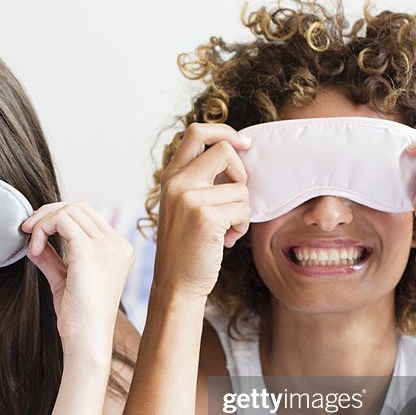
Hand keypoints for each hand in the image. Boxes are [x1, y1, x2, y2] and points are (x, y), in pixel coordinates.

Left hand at [21, 202, 133, 351]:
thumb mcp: (64, 280)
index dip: (58, 217)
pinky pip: (61, 221)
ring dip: (43, 222)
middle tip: (27, 230)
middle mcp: (117, 244)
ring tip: (31, 246)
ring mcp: (106, 246)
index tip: (35, 233)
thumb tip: (35, 242)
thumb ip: (53, 258)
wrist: (86, 341)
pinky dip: (42, 229)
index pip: (88, 215)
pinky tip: (34, 250)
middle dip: (48, 214)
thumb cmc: (78, 318)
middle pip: (79, 206)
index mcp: (118, 250)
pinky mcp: (89, 251)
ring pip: (69, 210)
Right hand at [154, 123, 251, 298]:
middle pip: (224, 150)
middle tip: (236, 195)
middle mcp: (177, 182)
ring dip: (241, 211)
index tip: (244, 144)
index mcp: (171, 176)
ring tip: (225, 230)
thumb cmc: (187, 246)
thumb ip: (200, 179)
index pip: (197, 132)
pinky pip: (242, 209)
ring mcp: (190, 198)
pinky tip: (226, 240)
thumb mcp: (184, 205)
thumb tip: (236, 153)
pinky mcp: (205, 217)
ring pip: (239, 187)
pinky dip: (241, 226)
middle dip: (240, 172)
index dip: (225, 131)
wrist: (176, 283)